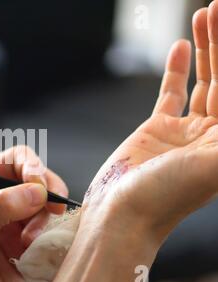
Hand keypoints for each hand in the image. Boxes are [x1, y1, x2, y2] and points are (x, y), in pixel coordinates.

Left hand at [0, 146, 68, 281]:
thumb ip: (0, 207)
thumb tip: (36, 191)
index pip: (14, 160)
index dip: (32, 167)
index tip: (40, 186)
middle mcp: (0, 198)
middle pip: (36, 180)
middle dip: (47, 193)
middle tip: (54, 208)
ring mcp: (15, 220)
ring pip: (45, 207)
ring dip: (43, 221)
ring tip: (28, 240)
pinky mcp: (26, 242)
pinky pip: (48, 232)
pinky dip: (48, 238)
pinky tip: (33, 249)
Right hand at [82, 5, 217, 242]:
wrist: (119, 214)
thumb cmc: (164, 198)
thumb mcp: (212, 166)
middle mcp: (212, 135)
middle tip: (217, 9)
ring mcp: (184, 131)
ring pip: (202, 82)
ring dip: (205, 49)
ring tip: (202, 16)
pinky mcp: (156, 130)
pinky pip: (171, 93)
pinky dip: (175, 69)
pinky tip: (179, 46)